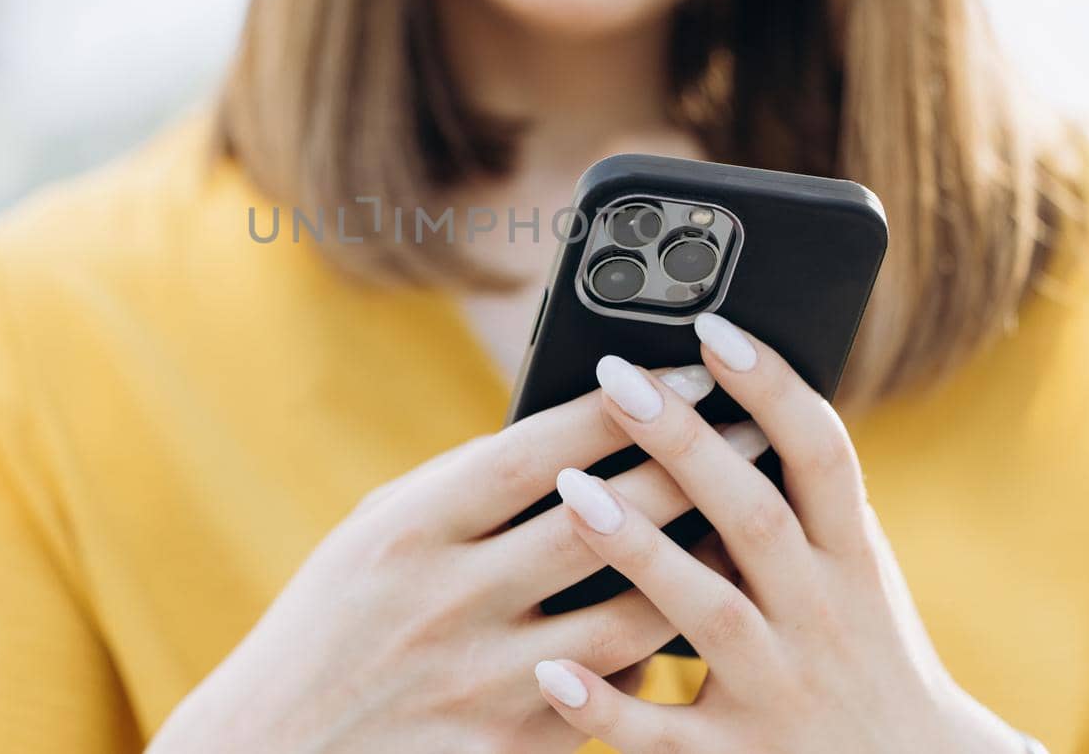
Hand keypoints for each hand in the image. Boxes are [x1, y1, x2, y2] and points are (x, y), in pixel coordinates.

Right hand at [148, 363, 729, 753]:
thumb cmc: (329, 624)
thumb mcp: (374, 535)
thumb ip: (465, 490)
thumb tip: (572, 437)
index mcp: (409, 528)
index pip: (538, 452)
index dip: (626, 409)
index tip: (694, 372)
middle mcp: (449, 600)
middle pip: (603, 521)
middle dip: (694, 467)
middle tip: (759, 428)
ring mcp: (483, 681)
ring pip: (631, 615)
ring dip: (703, 563)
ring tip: (757, 521)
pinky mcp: (510, 748)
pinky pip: (611, 694)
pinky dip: (659, 653)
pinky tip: (704, 619)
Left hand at [531, 313, 1028, 753]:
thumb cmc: (858, 652)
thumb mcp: (849, 573)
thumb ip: (790, 504)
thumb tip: (700, 403)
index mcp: (851, 561)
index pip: (823, 455)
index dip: (773, 387)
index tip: (712, 326)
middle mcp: (821, 618)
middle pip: (755, 517)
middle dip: (686, 444)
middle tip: (615, 377)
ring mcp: (779, 692)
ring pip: (709, 614)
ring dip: (640, 550)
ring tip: (570, 489)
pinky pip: (663, 735)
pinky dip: (606, 707)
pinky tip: (549, 671)